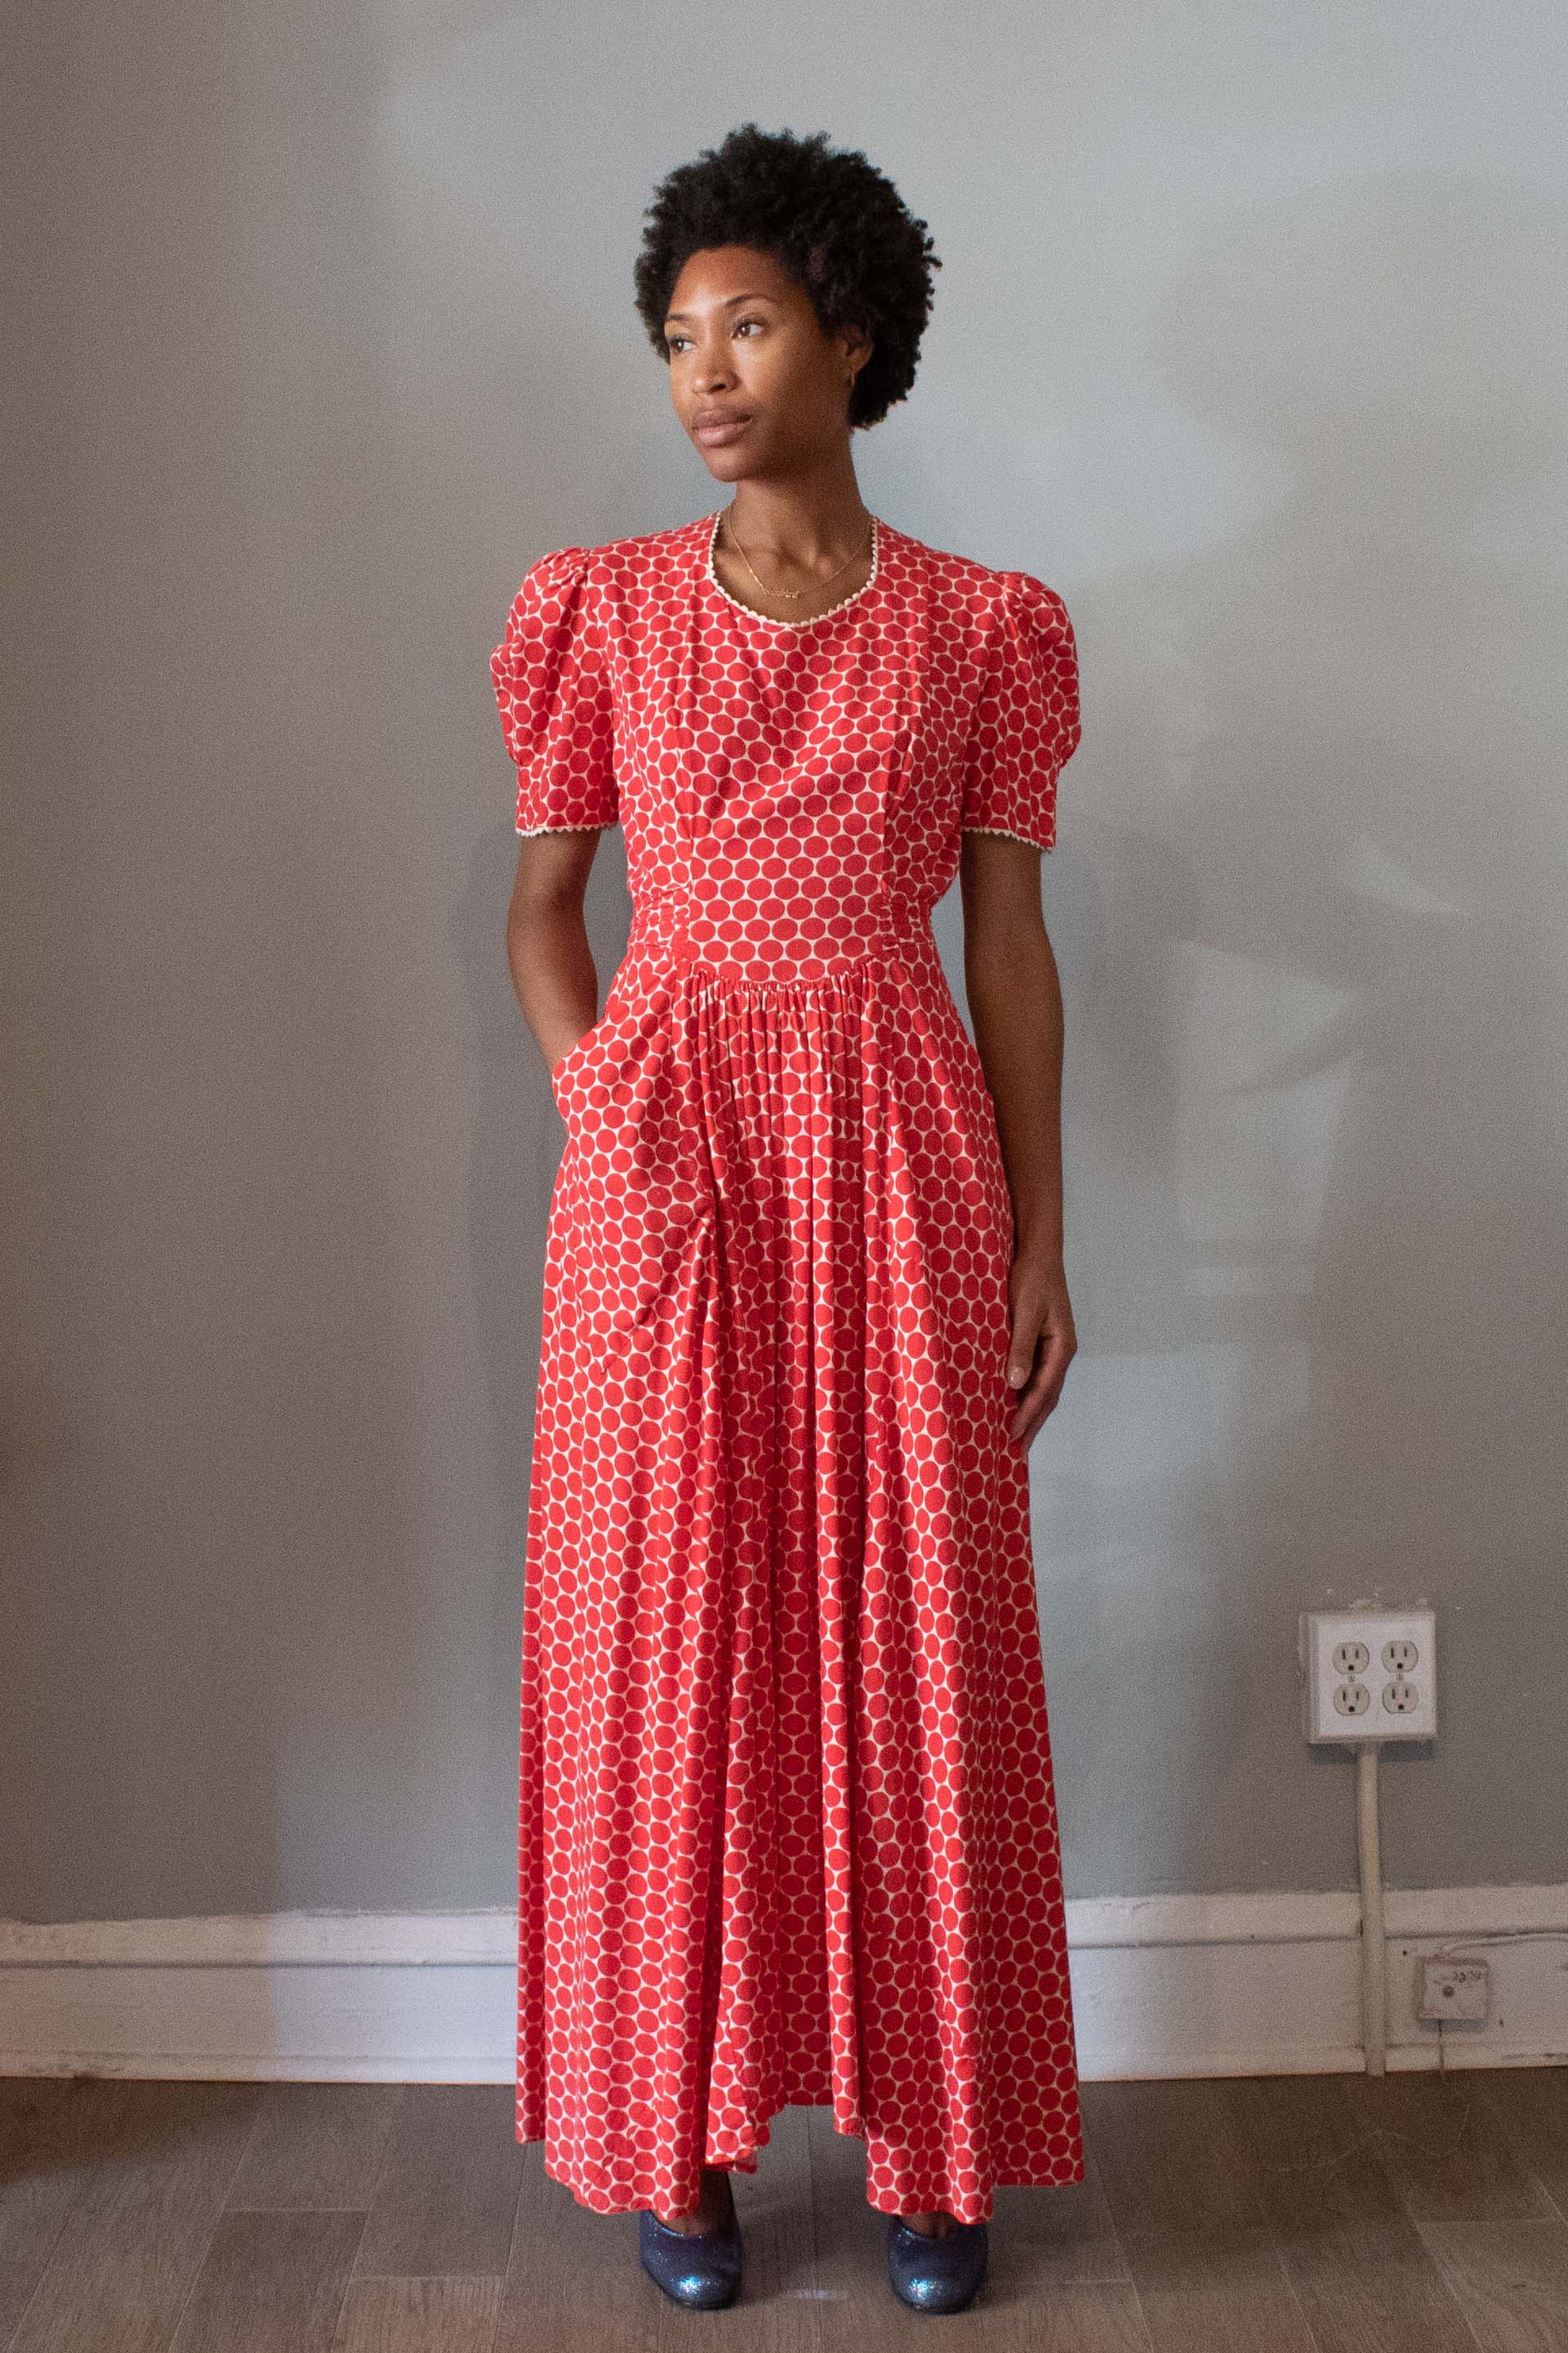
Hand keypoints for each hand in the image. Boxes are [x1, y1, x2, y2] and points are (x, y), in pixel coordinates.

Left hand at [1004, 1248, 1075, 1451]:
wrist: (1038, 1251)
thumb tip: (1015, 1384)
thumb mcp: (1025, 1311)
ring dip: (1031, 1413)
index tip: (1013, 1436)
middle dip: (1033, 1423)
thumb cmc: (1032, 1277)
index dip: (1028, 1415)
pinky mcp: (1042, 1341)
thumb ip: (1021, 1347)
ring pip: (1043, 1388)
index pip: (1044, 1390)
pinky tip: (1013, 1403)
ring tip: (1017, 1437)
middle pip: (1048, 1396)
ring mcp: (1053, 1347)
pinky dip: (1026, 1394)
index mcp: (1062, 1347)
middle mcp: (1061, 1351)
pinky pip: (1036, 1375)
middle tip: (1017, 1451)